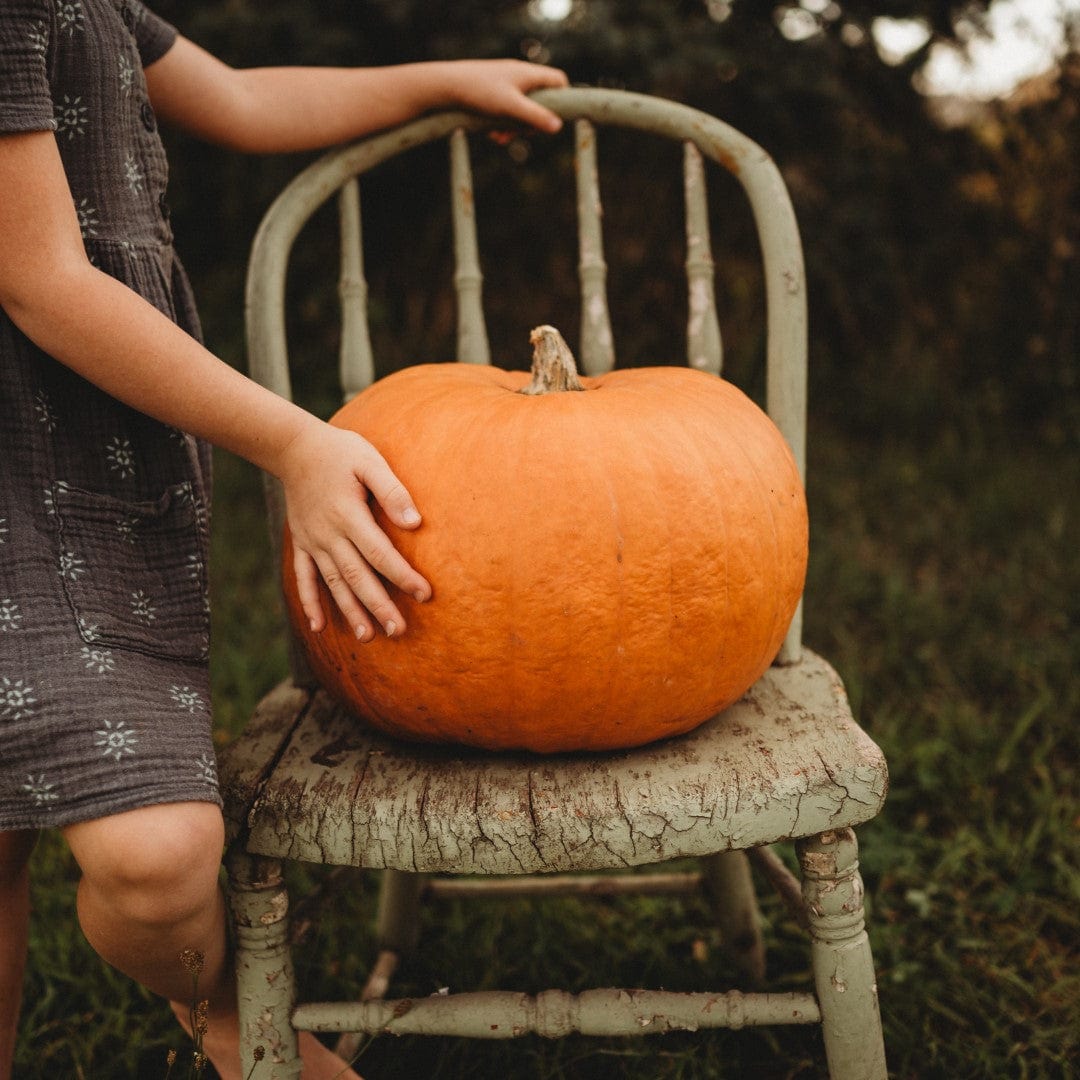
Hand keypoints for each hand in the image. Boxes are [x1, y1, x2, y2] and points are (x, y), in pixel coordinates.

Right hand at [278, 418, 430, 640]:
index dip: (403, 576)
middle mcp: (328, 534)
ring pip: (333, 583)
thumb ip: (392, 492)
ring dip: (350, 611)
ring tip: (369, 636)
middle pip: (357, 576)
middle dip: (379, 605)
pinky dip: (310, 602)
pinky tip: (319, 627)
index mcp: (348, 515)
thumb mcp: (370, 462)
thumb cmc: (341, 452)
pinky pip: (304, 578)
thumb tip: (416, 523)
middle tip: (399, 631)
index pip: (380, 553)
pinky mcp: (301, 543)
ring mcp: (312, 542)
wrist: (294, 447)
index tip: (425, 595)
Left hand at [444, 59, 568, 133]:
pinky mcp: (492, 92)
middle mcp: (518, 76)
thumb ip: (535, 117)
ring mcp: (505, 84)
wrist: (446, 85)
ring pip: (521, 109)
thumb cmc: (479, 92)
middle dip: (531, 122)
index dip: (563, 99)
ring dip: (514, 127)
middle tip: (521, 134)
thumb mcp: (510, 107)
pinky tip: (491, 134)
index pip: (558, 80)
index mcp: (528, 74)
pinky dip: (502, 124)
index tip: (557, 118)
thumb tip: (558, 127)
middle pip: (540, 101)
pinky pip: (506, 111)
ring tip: (499, 138)